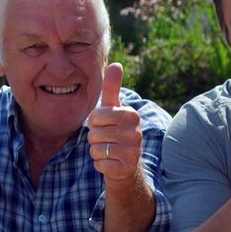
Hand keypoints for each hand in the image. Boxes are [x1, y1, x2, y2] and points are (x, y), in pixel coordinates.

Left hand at [88, 63, 143, 183]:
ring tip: (110, 150)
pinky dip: (101, 164)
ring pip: (96, 148)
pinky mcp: (126, 167)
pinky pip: (100, 163)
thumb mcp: (114, 109)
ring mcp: (132, 151)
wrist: (127, 165)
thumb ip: (112, 88)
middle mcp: (135, 132)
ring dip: (98, 151)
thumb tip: (116, 64)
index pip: (96, 116)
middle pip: (94, 133)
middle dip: (95, 138)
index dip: (94, 122)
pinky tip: (111, 162)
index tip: (105, 125)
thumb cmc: (116, 132)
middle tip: (108, 140)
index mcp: (131, 115)